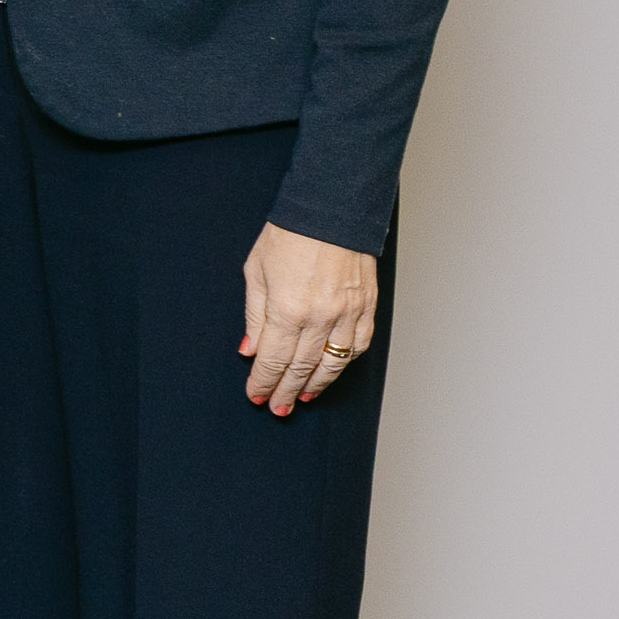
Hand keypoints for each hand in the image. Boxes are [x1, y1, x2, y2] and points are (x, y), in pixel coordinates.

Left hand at [241, 222, 379, 415]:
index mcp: (288, 309)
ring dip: (316, 385)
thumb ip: (255, 315)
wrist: (331, 211)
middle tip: (277, 407)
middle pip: (301, 368)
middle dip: (287, 391)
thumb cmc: (288, 236)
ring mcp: (348, 314)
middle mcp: (320, 318)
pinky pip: (358, 346)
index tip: (256, 396)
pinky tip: (331, 372)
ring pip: (333, 363)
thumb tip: (250, 349)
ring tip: (302, 398)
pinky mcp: (368, 308)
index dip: (264, 382)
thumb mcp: (256, 271)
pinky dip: (344, 364)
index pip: (274, 360)